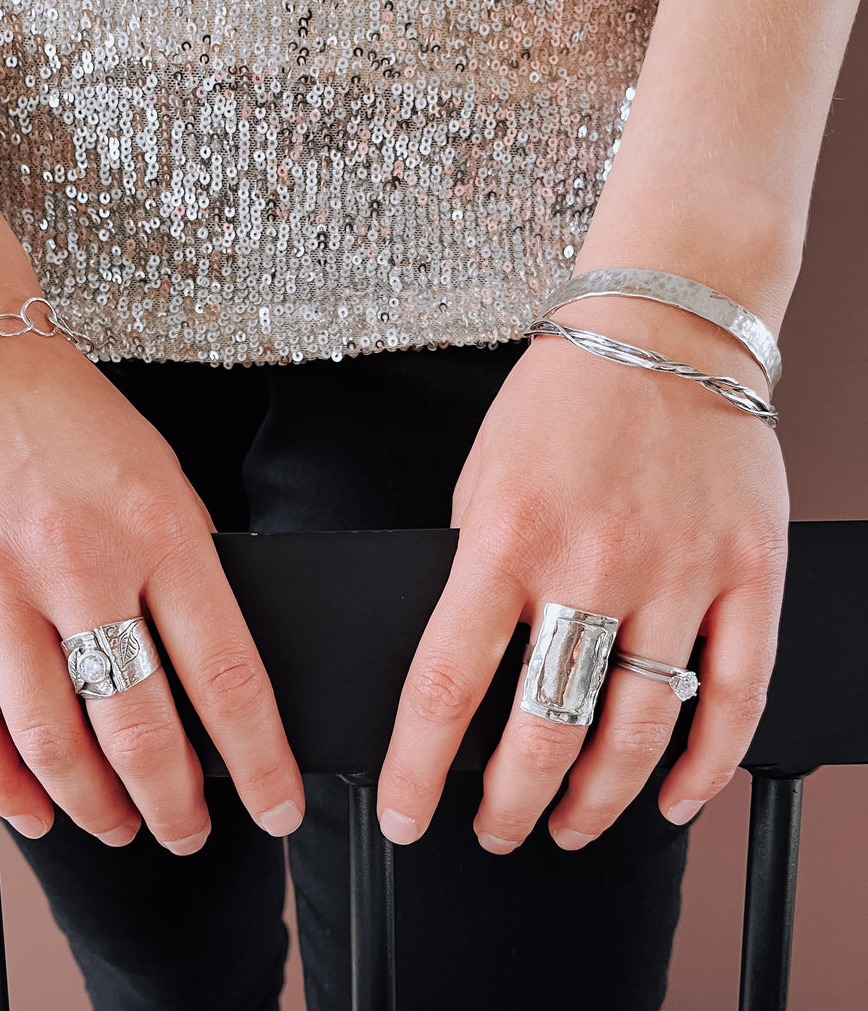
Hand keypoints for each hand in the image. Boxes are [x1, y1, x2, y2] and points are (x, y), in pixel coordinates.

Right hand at [0, 331, 302, 850]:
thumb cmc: (74, 423)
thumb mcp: (165, 479)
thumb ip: (189, 571)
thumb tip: (215, 676)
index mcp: (159, 527)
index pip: (226, 672)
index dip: (260, 758)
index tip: (277, 804)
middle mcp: (77, 557)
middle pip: (136, 724)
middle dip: (172, 803)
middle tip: (187, 832)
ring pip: (48, 737)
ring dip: (91, 804)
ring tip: (118, 826)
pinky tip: (31, 808)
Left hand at [376, 312, 787, 850]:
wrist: (662, 330)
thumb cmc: (561, 400)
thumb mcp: (478, 477)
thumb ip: (472, 571)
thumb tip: (464, 665)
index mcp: (507, 536)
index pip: (448, 685)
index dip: (420, 770)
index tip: (408, 814)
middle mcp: (593, 562)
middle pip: (547, 729)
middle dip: (512, 803)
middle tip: (496, 828)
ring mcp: (681, 571)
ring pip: (640, 730)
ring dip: (599, 799)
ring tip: (571, 825)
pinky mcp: (750, 571)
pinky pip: (736, 695)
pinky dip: (707, 767)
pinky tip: (675, 798)